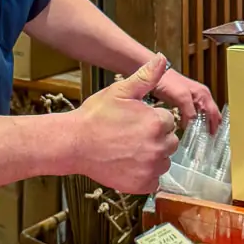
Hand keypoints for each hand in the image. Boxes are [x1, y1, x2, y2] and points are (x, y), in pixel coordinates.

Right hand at [71, 54, 178, 193]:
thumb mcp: (121, 91)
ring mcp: (150, 168)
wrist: (73, 144)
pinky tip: (129, 165)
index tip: (136, 122)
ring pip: (164, 162)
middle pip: (170, 142)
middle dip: (156, 139)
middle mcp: (158, 147)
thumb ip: (146, 76)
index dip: (153, 120)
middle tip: (132, 137)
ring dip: (153, 157)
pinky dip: (145, 176)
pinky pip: (154, 181)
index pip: (167, 121)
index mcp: (156, 123)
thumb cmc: (95, 116)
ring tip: (130, 151)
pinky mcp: (142, 185)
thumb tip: (163, 59)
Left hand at [154, 67, 220, 132]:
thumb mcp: (181, 97)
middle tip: (208, 139)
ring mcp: (193, 99)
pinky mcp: (184, 101)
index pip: (214, 113)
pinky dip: (192, 122)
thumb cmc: (168, 82)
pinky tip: (188, 128)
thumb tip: (193, 125)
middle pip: (210, 114)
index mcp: (203, 94)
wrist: (155, 75)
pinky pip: (192, 114)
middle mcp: (201, 96)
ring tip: (199, 137)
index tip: (212, 137)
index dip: (214, 125)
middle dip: (211, 126)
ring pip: (202, 115)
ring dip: (202, 124)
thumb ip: (189, 111)